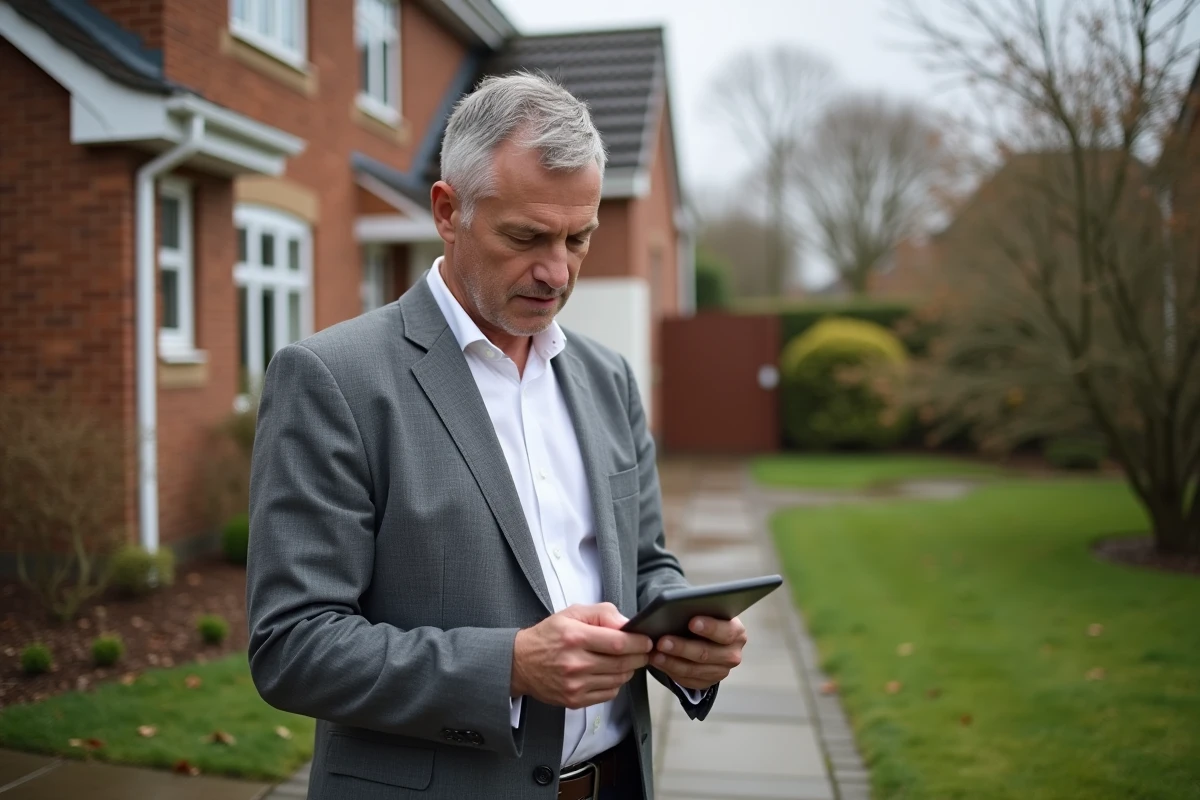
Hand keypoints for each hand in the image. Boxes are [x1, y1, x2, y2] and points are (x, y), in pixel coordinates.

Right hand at [511, 603, 652, 709]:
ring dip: (628, 670)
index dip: (638, 642)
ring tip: (626, 660)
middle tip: (644, 651)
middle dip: (639, 656)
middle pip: (621, 663)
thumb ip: (602, 613)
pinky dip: (615, 683)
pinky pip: (608, 694)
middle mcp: (575, 663)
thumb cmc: (549, 635)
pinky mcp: (575, 700)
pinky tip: (609, 673)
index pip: (618, 643)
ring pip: (618, 680)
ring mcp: (575, 685)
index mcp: (575, 637)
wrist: (520, 663)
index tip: (647, 640)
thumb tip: (627, 624)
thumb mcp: (572, 613)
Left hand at [651, 616, 746, 691]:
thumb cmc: (705, 619)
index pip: (726, 632)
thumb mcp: (706, 612)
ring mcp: (721, 671)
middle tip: (662, 641)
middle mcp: (732, 654)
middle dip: (682, 648)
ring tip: (655, 654)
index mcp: (737, 632)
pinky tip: (658, 662)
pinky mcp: (707, 682)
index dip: (710, 628)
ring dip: (671, 662)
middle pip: (706, 654)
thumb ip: (699, 610)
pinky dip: (670, 670)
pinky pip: (687, 680)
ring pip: (694, 670)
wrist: (707, 637)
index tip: (692, 622)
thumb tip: (678, 609)